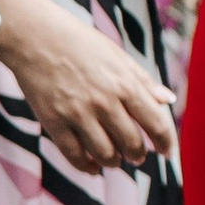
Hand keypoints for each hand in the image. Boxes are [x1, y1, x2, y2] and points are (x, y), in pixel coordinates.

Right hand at [0, 0, 175, 172]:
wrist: (35, 37)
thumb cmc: (81, 44)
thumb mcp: (118, 56)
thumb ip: (143, 81)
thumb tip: (168, 100)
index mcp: (125, 84)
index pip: (156, 124)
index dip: (165, 143)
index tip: (166, 151)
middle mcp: (104, 102)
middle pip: (131, 144)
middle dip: (138, 155)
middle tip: (137, 156)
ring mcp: (78, 114)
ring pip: (105, 154)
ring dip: (114, 162)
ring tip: (116, 160)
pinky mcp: (53, 122)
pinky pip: (74, 155)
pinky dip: (87, 166)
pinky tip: (93, 167)